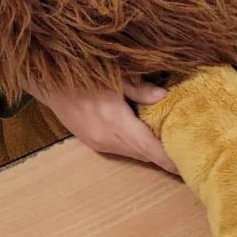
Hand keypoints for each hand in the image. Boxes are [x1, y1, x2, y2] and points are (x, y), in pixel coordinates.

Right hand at [31, 79, 177, 173]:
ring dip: (151, 152)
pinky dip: (137, 147)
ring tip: (174, 148)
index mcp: (115, 123)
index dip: (171, 159)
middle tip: (190, 154)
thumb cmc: (82, 71)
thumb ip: (139, 88)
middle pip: (144, 155)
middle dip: (166, 158)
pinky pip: (121, 149)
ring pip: (133, 153)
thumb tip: (164, 97)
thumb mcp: (114, 74)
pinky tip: (148, 139)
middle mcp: (107, 140)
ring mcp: (98, 143)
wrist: (46, 80)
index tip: (190, 165)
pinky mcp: (92, 141)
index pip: (150, 149)